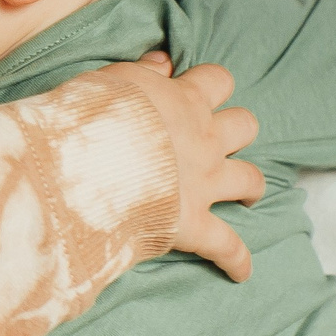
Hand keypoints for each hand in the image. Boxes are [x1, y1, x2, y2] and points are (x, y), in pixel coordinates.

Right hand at [73, 53, 263, 279]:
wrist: (83, 164)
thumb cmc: (89, 117)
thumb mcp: (112, 79)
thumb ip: (143, 71)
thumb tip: (164, 61)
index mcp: (185, 101)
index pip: (217, 80)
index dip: (212, 85)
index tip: (200, 92)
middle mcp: (204, 139)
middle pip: (244, 125)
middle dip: (237, 131)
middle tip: (221, 141)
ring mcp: (204, 183)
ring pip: (251, 179)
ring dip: (251, 187)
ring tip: (247, 196)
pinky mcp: (194, 224)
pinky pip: (227, 247)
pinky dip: (236, 261)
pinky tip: (241, 273)